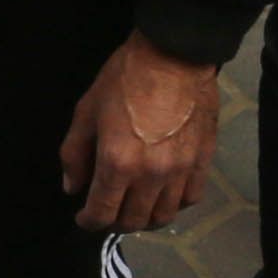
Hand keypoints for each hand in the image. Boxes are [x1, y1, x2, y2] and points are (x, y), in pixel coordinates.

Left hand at [55, 39, 223, 232]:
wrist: (173, 55)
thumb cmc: (124, 79)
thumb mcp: (86, 111)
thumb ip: (75, 154)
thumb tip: (73, 187)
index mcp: (117, 163)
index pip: (102, 213)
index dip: (88, 222)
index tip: (84, 218)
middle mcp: (151, 175)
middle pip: (133, 221)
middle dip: (115, 222)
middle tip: (108, 211)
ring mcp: (181, 170)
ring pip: (164, 216)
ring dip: (145, 218)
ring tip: (135, 207)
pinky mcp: (203, 161)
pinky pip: (191, 198)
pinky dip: (175, 203)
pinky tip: (163, 194)